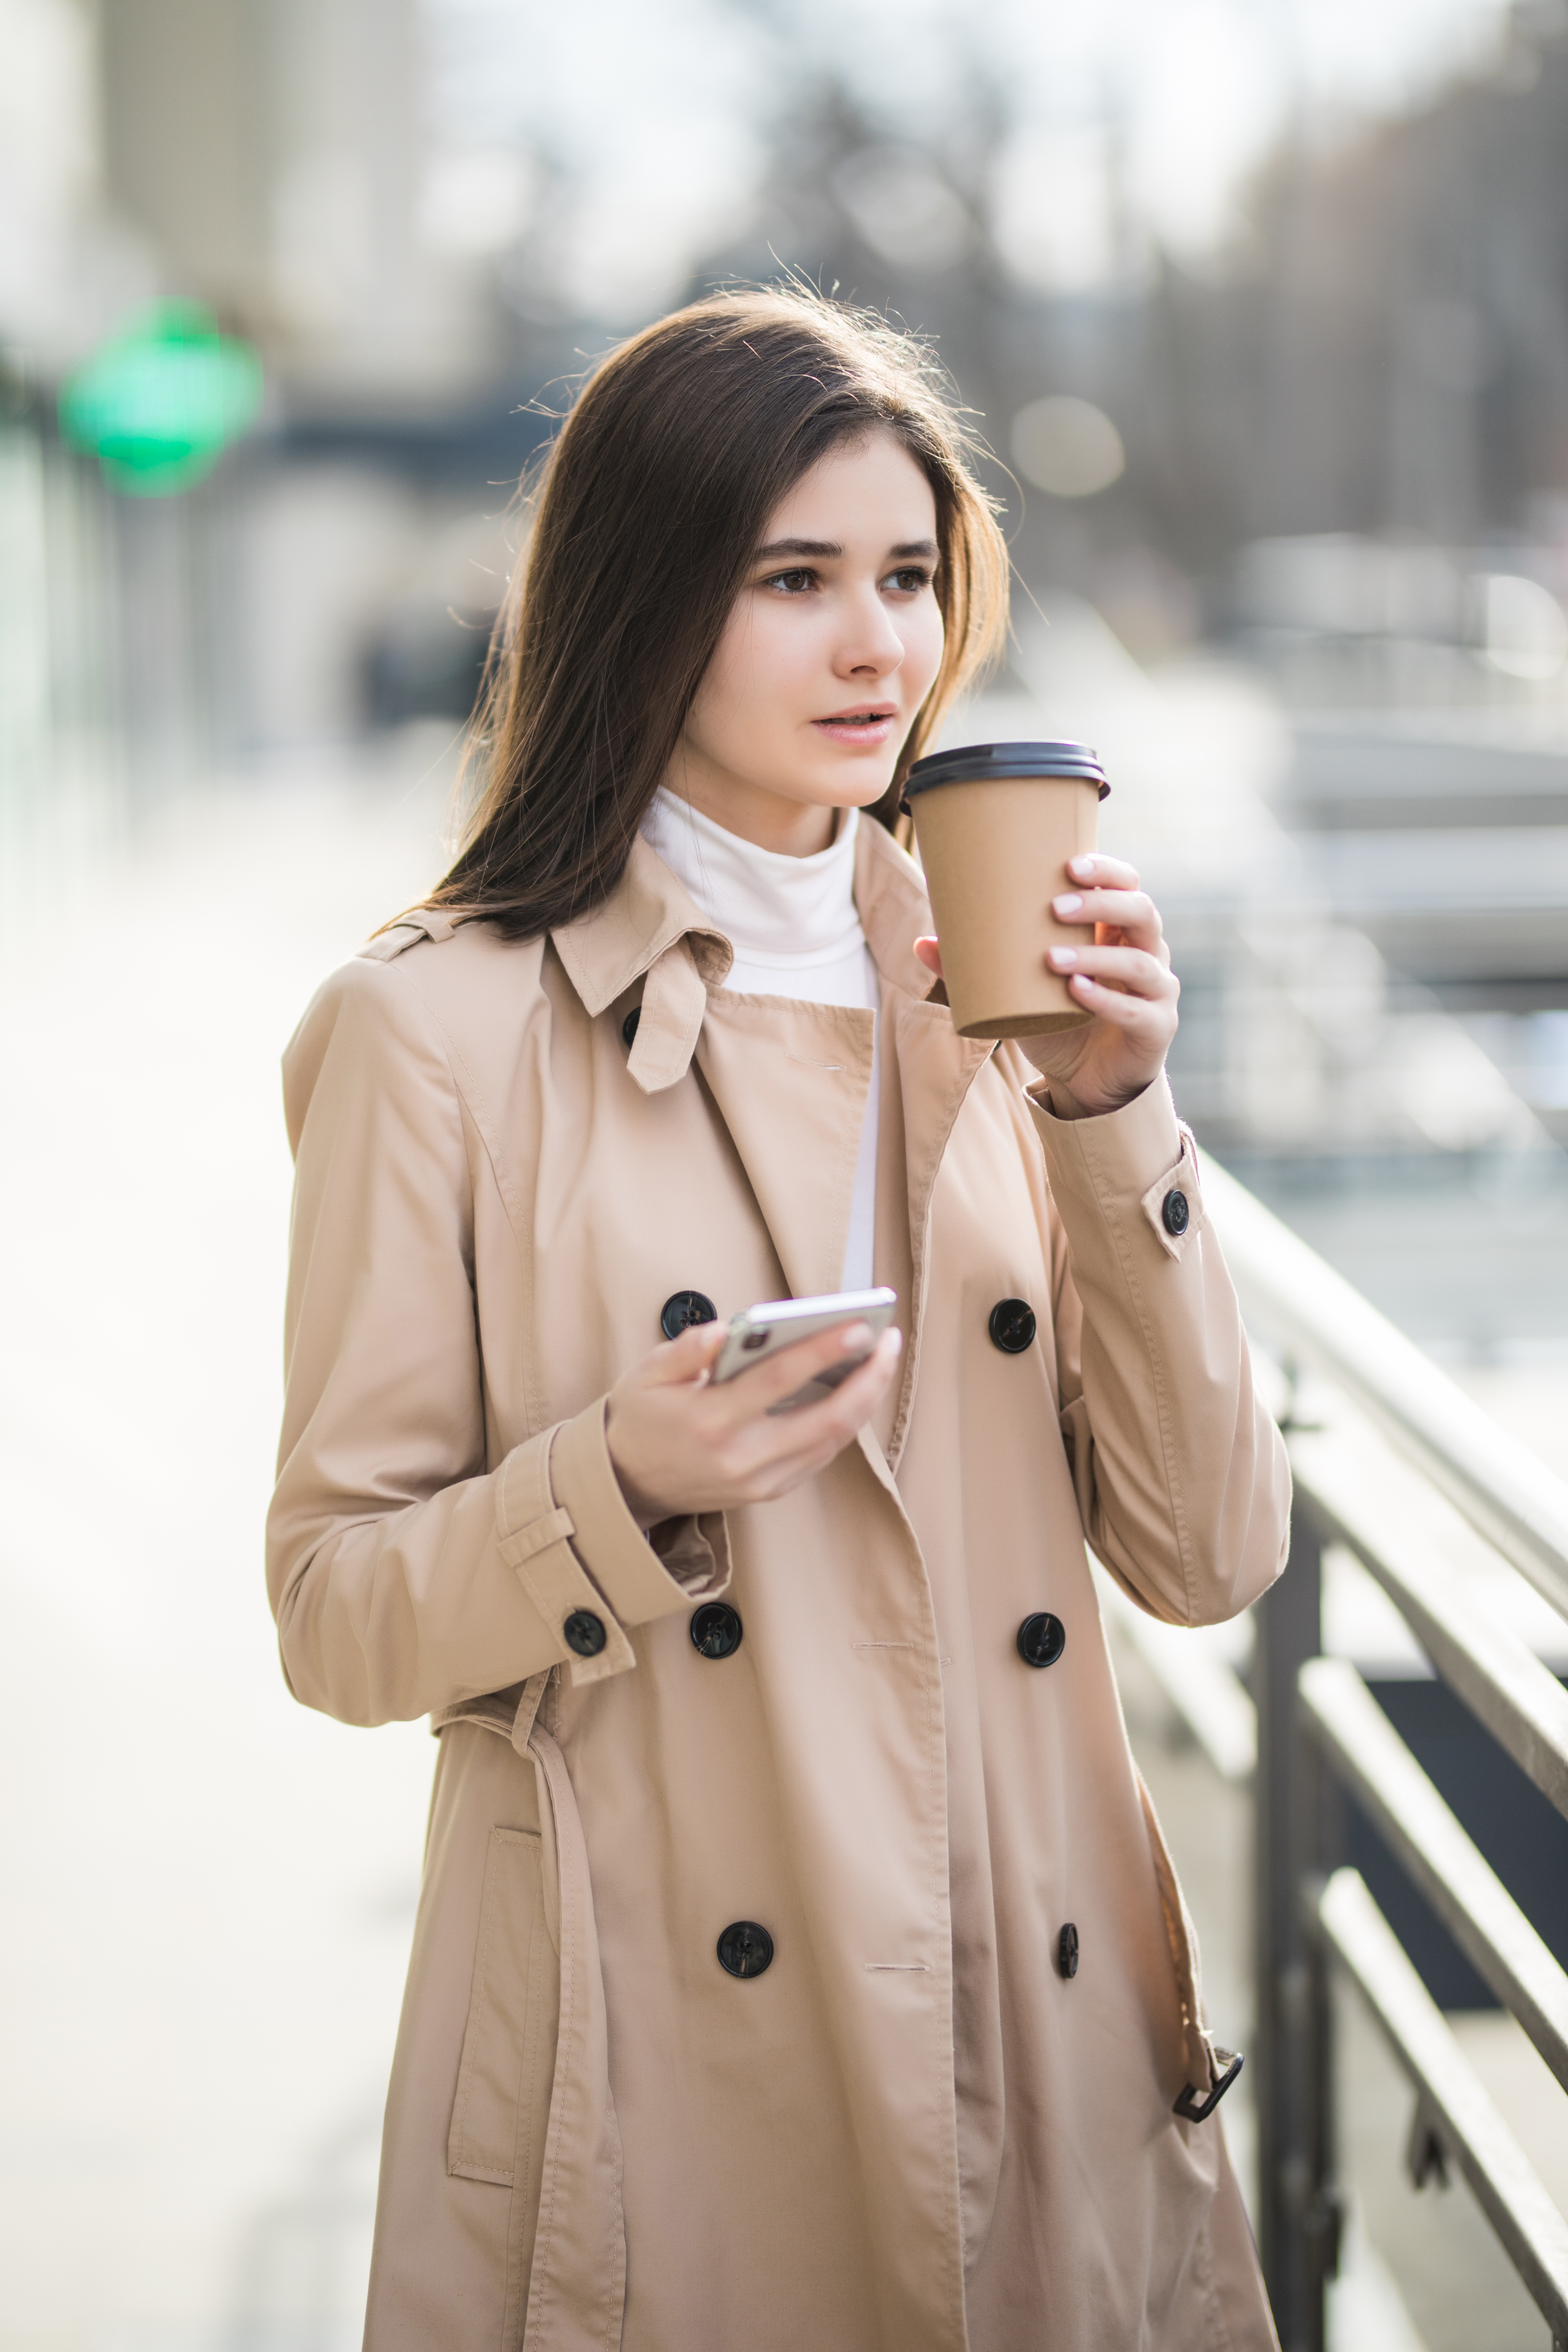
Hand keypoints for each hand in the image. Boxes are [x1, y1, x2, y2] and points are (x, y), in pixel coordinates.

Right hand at [605, 1316, 903, 1527]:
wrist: (626, 1484)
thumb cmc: (641, 1419)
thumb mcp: (647, 1375)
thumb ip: (687, 1350)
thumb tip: (726, 1330)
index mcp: (710, 1420)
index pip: (779, 1380)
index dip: (823, 1351)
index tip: (860, 1327)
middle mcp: (741, 1456)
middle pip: (826, 1418)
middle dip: (869, 1378)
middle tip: (889, 1340)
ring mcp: (759, 1480)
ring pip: (832, 1440)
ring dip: (864, 1400)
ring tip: (880, 1360)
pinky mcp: (768, 1491)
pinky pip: (820, 1456)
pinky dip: (844, 1424)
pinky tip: (855, 1392)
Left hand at [914, 852, 1178, 1117]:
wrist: (1086, 1081)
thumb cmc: (1058, 1021)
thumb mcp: (1017, 991)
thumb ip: (977, 967)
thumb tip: (922, 943)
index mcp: (1118, 931)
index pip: (1128, 885)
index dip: (1107, 870)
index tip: (1070, 863)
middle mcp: (1146, 953)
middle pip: (1141, 912)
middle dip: (1101, 904)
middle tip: (1056, 905)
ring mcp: (1156, 991)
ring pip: (1139, 961)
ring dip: (1096, 955)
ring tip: (1052, 958)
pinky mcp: (1155, 1028)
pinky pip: (1136, 1010)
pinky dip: (1106, 1000)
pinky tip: (1077, 992)